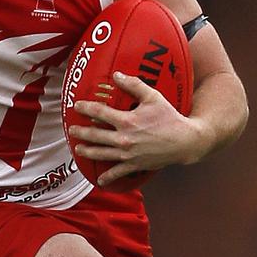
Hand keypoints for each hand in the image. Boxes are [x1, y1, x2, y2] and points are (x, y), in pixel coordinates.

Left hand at [69, 72, 197, 186]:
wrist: (184, 141)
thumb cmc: (169, 117)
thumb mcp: (153, 97)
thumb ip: (134, 85)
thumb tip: (116, 75)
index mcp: (127, 120)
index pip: (99, 112)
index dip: (85, 108)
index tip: (76, 106)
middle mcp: (124, 138)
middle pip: (94, 135)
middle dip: (80, 132)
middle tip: (71, 130)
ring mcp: (127, 154)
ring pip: (101, 154)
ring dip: (87, 152)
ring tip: (78, 149)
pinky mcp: (134, 165)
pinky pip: (117, 173)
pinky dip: (108, 178)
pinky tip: (99, 181)